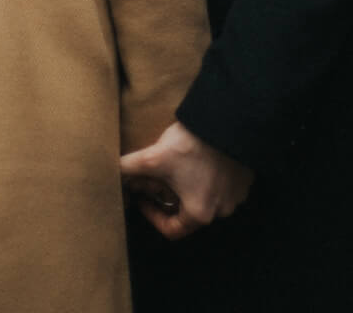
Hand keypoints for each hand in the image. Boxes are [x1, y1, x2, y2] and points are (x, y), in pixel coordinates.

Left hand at [119, 122, 253, 239]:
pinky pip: (222, 185)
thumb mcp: (153, 157)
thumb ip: (127, 167)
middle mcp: (221, 211)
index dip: (152, 216)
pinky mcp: (244, 179)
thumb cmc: (192, 145)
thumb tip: (108, 171)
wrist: (229, 121)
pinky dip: (208, 178)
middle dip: (169, 198)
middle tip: (158, 179)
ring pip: (205, 198)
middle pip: (188, 213)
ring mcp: (236, 196)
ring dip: (189, 188)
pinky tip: (198, 158)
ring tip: (177, 167)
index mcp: (200, 214)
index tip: (143, 198)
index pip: (172, 230)